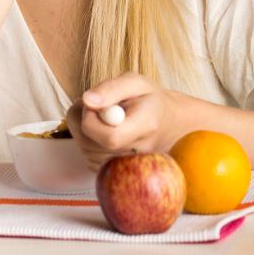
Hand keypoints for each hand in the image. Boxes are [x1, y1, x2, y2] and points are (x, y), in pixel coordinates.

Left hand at [66, 72, 182, 172]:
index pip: (110, 137)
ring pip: (86, 152)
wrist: (169, 123)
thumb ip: (111, 88)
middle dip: (84, 122)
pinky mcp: (116, 171)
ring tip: (102, 117)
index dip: (92, 119)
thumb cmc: (150, 99)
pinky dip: (89, 142)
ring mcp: (128, 165)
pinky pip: (89, 158)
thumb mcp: (135, 83)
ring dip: (84, 131)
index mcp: (146, 126)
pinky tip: (102, 130)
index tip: (97, 104)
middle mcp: (138, 152)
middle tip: (98, 106)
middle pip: (91, 146)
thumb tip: (87, 100)